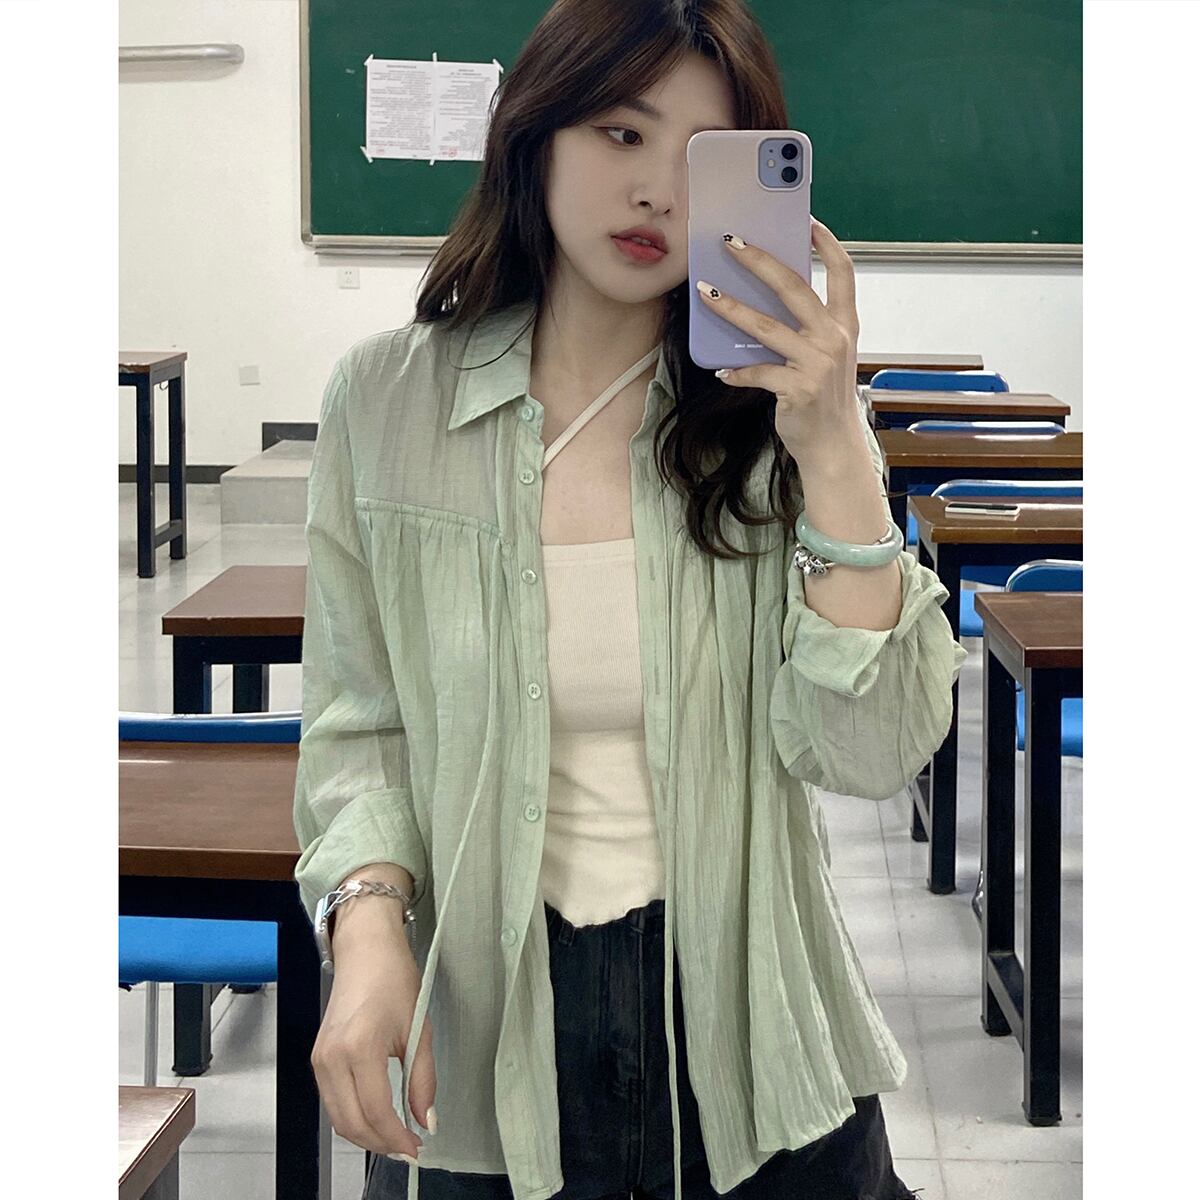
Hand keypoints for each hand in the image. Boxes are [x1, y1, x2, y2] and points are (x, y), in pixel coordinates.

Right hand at [310, 925, 435, 1160]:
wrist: (366, 950)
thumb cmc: (394, 980)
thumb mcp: (418, 1028)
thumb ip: (422, 1080)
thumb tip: (427, 1121)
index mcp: (359, 1049)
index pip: (375, 1112)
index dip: (397, 1137)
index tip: (418, 1146)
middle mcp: (331, 1059)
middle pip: (351, 1123)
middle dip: (380, 1143)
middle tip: (408, 1147)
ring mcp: (319, 1060)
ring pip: (337, 1118)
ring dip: (365, 1135)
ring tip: (395, 1136)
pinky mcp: (317, 1058)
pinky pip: (332, 1102)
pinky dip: (352, 1117)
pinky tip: (376, 1116)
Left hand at [696, 218, 862, 469]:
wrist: (832, 446)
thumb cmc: (823, 398)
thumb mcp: (826, 357)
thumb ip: (806, 329)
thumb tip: (762, 301)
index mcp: (845, 325)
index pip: (843, 273)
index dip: (827, 244)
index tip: (807, 220)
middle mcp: (834, 339)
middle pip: (794, 287)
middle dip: (760, 260)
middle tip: (731, 242)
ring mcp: (817, 364)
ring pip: (766, 326)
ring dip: (732, 307)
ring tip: (706, 292)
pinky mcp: (797, 389)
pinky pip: (757, 372)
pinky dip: (737, 371)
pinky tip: (721, 369)